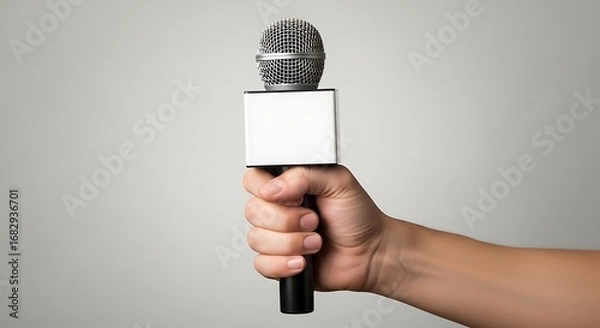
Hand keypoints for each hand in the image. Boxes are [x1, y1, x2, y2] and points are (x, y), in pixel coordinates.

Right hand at [243, 165, 390, 292]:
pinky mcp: (278, 262)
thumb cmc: (357, 216)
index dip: (266, 189)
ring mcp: (276, 237)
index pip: (253, 180)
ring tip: (315, 242)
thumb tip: (273, 188)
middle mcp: (278, 210)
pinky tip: (304, 261)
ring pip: (257, 239)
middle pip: (252, 211)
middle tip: (313, 220)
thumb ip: (304, 175)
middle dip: (286, 220)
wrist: (370, 253)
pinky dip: (284, 264)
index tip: (293, 197)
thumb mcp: (338, 181)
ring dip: (291, 243)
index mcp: (287, 186)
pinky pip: (262, 264)